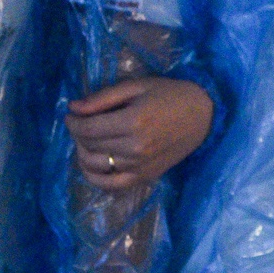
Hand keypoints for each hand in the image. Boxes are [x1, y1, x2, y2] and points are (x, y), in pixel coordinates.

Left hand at [67, 76, 214, 192]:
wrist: (202, 115)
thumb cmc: (169, 94)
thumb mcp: (136, 86)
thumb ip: (103, 98)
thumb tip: (73, 108)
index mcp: (133, 122)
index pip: (88, 129)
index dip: (73, 122)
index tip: (70, 115)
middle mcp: (135, 148)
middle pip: (90, 147)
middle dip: (77, 135)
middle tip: (79, 124)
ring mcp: (140, 167)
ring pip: (96, 168)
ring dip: (83, 154)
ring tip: (85, 141)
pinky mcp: (145, 177)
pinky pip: (112, 186)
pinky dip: (96, 179)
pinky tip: (92, 166)